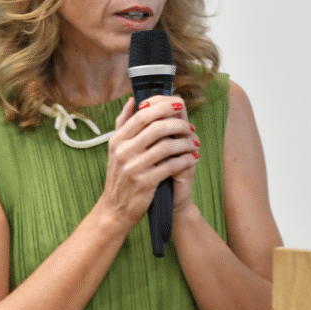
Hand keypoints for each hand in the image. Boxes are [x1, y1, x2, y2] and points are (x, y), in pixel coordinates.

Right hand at [100, 95, 199, 228]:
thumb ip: (124, 123)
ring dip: (186, 143)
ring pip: (167, 147)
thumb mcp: (116, 148)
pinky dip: (185, 160)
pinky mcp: (145, 183)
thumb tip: (134, 99)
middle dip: (179, 125)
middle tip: (191, 128)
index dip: (164, 107)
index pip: (143, 115)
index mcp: (117, 140)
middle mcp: (123, 152)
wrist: (115, 210)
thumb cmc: (121, 175)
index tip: (180, 105)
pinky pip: (171, 166)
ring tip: (195, 144)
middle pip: (157, 128)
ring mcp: (133, 168)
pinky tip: (192, 159)